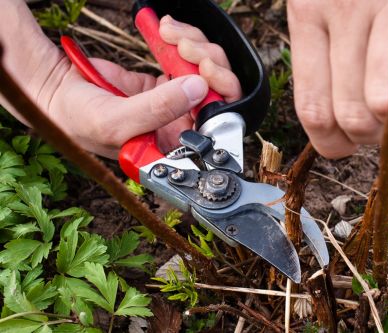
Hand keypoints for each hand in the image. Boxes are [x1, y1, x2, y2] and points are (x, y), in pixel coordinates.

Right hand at [41, 17, 240, 158]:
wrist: (54, 90)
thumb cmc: (79, 120)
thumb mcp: (117, 122)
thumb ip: (159, 109)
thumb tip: (198, 89)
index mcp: (173, 147)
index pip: (214, 126)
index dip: (220, 98)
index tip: (207, 72)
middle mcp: (177, 125)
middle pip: (216, 94)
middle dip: (208, 64)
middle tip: (188, 47)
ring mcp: (172, 101)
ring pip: (204, 72)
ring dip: (194, 47)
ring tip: (170, 34)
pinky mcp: (163, 81)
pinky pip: (185, 58)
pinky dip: (181, 41)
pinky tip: (167, 31)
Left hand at [287, 0, 387, 157]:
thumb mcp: (322, 2)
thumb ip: (325, 56)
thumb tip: (341, 122)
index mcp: (307, 15)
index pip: (311, 109)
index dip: (331, 143)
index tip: (344, 145)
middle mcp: (341, 13)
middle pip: (351, 116)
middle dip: (371, 136)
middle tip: (381, 123)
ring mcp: (384, 8)